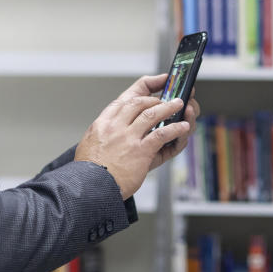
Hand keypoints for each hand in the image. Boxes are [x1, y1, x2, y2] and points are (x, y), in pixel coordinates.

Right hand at [75, 74, 190, 198]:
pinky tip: (183, 127)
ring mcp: (128, 137)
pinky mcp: (140, 151)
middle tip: (170, 99)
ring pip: (153, 113)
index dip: (145, 87)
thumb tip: (121, 125)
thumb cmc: (90, 170)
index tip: (157, 83)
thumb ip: (107, 131)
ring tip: (181, 105)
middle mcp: (115, 125)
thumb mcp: (91, 142)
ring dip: (170, 107)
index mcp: (103, 122)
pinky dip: (175, 129)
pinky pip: (162, 134)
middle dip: (158, 99)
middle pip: (141, 102)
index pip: (126, 97)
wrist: (89, 188)